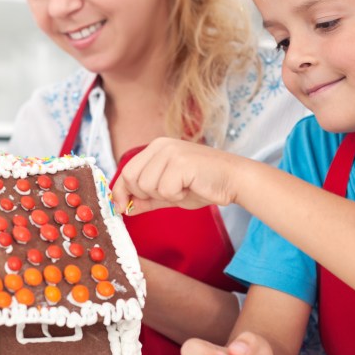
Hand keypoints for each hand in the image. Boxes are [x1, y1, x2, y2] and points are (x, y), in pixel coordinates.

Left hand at [111, 138, 245, 214]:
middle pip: (132, 179)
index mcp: (155, 149)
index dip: (120, 192)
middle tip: (170, 193)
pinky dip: (177, 196)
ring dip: (165, 195)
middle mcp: (160, 146)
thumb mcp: (169, 193)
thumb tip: (125, 208)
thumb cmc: (203, 184)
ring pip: (146, 186)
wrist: (233, 180)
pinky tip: (190, 187)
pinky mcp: (181, 162)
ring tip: (183, 188)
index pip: (126, 171)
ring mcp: (170, 152)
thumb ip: (147, 199)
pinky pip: (165, 190)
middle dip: (145, 195)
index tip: (121, 208)